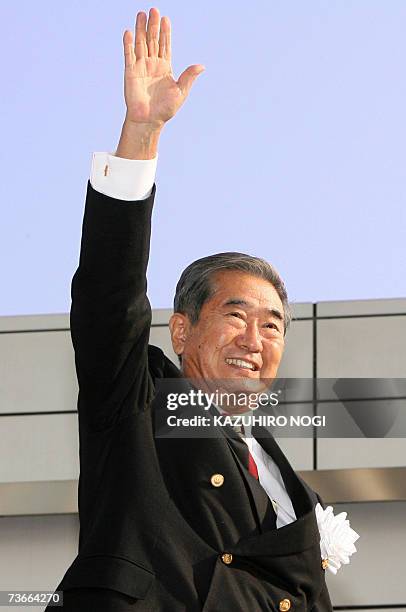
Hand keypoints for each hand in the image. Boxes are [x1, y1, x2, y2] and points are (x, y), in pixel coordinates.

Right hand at [122, 7, 204, 127]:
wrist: (149, 121)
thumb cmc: (165, 109)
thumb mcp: (181, 92)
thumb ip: (189, 77)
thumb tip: (202, 66)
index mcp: (165, 68)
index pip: (165, 46)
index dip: (165, 33)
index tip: (166, 19)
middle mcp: (152, 64)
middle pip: (152, 40)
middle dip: (153, 26)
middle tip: (154, 10)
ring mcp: (141, 67)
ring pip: (140, 44)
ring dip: (140, 29)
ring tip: (141, 14)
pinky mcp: (130, 73)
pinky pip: (129, 55)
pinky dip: (128, 44)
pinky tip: (129, 32)